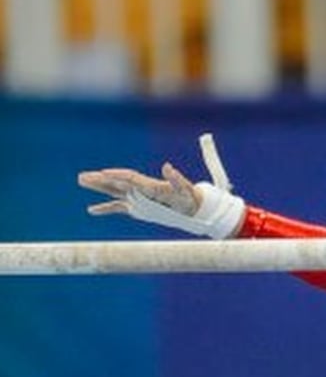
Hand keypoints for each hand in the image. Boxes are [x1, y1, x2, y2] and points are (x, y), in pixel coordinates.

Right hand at [78, 162, 244, 238]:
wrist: (192, 205)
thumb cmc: (188, 196)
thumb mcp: (184, 188)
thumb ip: (175, 179)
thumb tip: (167, 166)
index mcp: (149, 185)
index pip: (130, 178)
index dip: (117, 175)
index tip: (104, 173)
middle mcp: (140, 189)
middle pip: (116, 182)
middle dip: (100, 180)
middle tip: (82, 176)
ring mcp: (137, 198)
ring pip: (113, 192)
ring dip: (98, 188)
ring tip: (81, 181)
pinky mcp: (137, 208)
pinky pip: (118, 207)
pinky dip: (105, 208)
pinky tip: (91, 210)